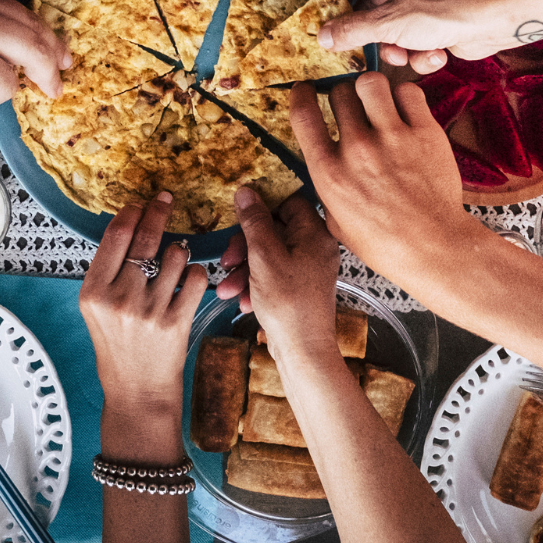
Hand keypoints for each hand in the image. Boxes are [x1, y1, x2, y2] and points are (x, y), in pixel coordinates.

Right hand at [80, 193, 207, 418]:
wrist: (136, 392)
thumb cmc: (118, 348)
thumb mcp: (97, 309)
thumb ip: (108, 272)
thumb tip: (129, 226)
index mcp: (93, 292)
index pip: (115, 235)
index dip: (132, 212)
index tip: (141, 203)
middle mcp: (119, 299)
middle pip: (145, 238)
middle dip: (159, 211)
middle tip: (166, 199)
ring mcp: (148, 311)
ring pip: (175, 255)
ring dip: (180, 251)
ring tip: (174, 263)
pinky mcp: (176, 322)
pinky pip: (195, 278)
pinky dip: (195, 273)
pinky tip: (187, 280)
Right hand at [218, 189, 340, 374]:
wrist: (302, 350)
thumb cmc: (289, 305)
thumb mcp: (263, 257)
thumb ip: (254, 222)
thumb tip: (246, 191)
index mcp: (314, 233)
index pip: (289, 201)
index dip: (262, 205)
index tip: (239, 213)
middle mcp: (316, 247)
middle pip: (274, 230)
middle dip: (245, 246)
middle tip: (227, 260)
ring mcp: (308, 268)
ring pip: (269, 254)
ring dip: (244, 269)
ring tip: (227, 288)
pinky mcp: (300, 286)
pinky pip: (273, 274)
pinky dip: (255, 283)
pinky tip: (242, 300)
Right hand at [289, 75, 469, 273]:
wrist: (433, 248)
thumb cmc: (385, 243)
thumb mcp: (336, 223)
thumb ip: (326, 190)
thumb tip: (323, 167)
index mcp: (329, 173)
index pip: (303, 115)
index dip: (301, 95)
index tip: (305, 90)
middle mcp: (357, 149)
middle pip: (339, 92)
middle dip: (343, 95)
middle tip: (353, 106)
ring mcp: (392, 138)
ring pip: (371, 82)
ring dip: (371, 89)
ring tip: (379, 102)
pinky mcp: (425, 133)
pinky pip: (408, 92)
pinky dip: (404, 96)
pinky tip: (405, 111)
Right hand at [318, 0, 512, 74]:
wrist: (492, 21)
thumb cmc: (445, 9)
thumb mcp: (387, 23)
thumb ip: (351, 30)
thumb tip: (324, 36)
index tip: (332, 16)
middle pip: (372, 6)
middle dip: (372, 33)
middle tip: (363, 49)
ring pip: (394, 27)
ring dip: (398, 48)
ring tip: (406, 55)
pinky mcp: (440, 19)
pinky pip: (417, 37)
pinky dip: (422, 51)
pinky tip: (434, 54)